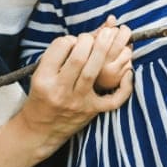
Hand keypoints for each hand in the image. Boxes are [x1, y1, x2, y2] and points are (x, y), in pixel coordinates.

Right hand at [19, 30, 132, 158]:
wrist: (40, 131)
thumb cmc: (41, 97)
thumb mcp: (39, 76)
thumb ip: (57, 57)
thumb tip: (84, 35)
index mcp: (44, 79)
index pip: (60, 47)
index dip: (70, 39)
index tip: (73, 41)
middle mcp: (60, 90)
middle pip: (79, 57)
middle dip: (89, 39)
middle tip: (95, 35)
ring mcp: (78, 102)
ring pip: (94, 71)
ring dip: (104, 49)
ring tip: (110, 35)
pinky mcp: (92, 111)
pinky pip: (113, 100)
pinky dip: (125, 86)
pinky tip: (128, 71)